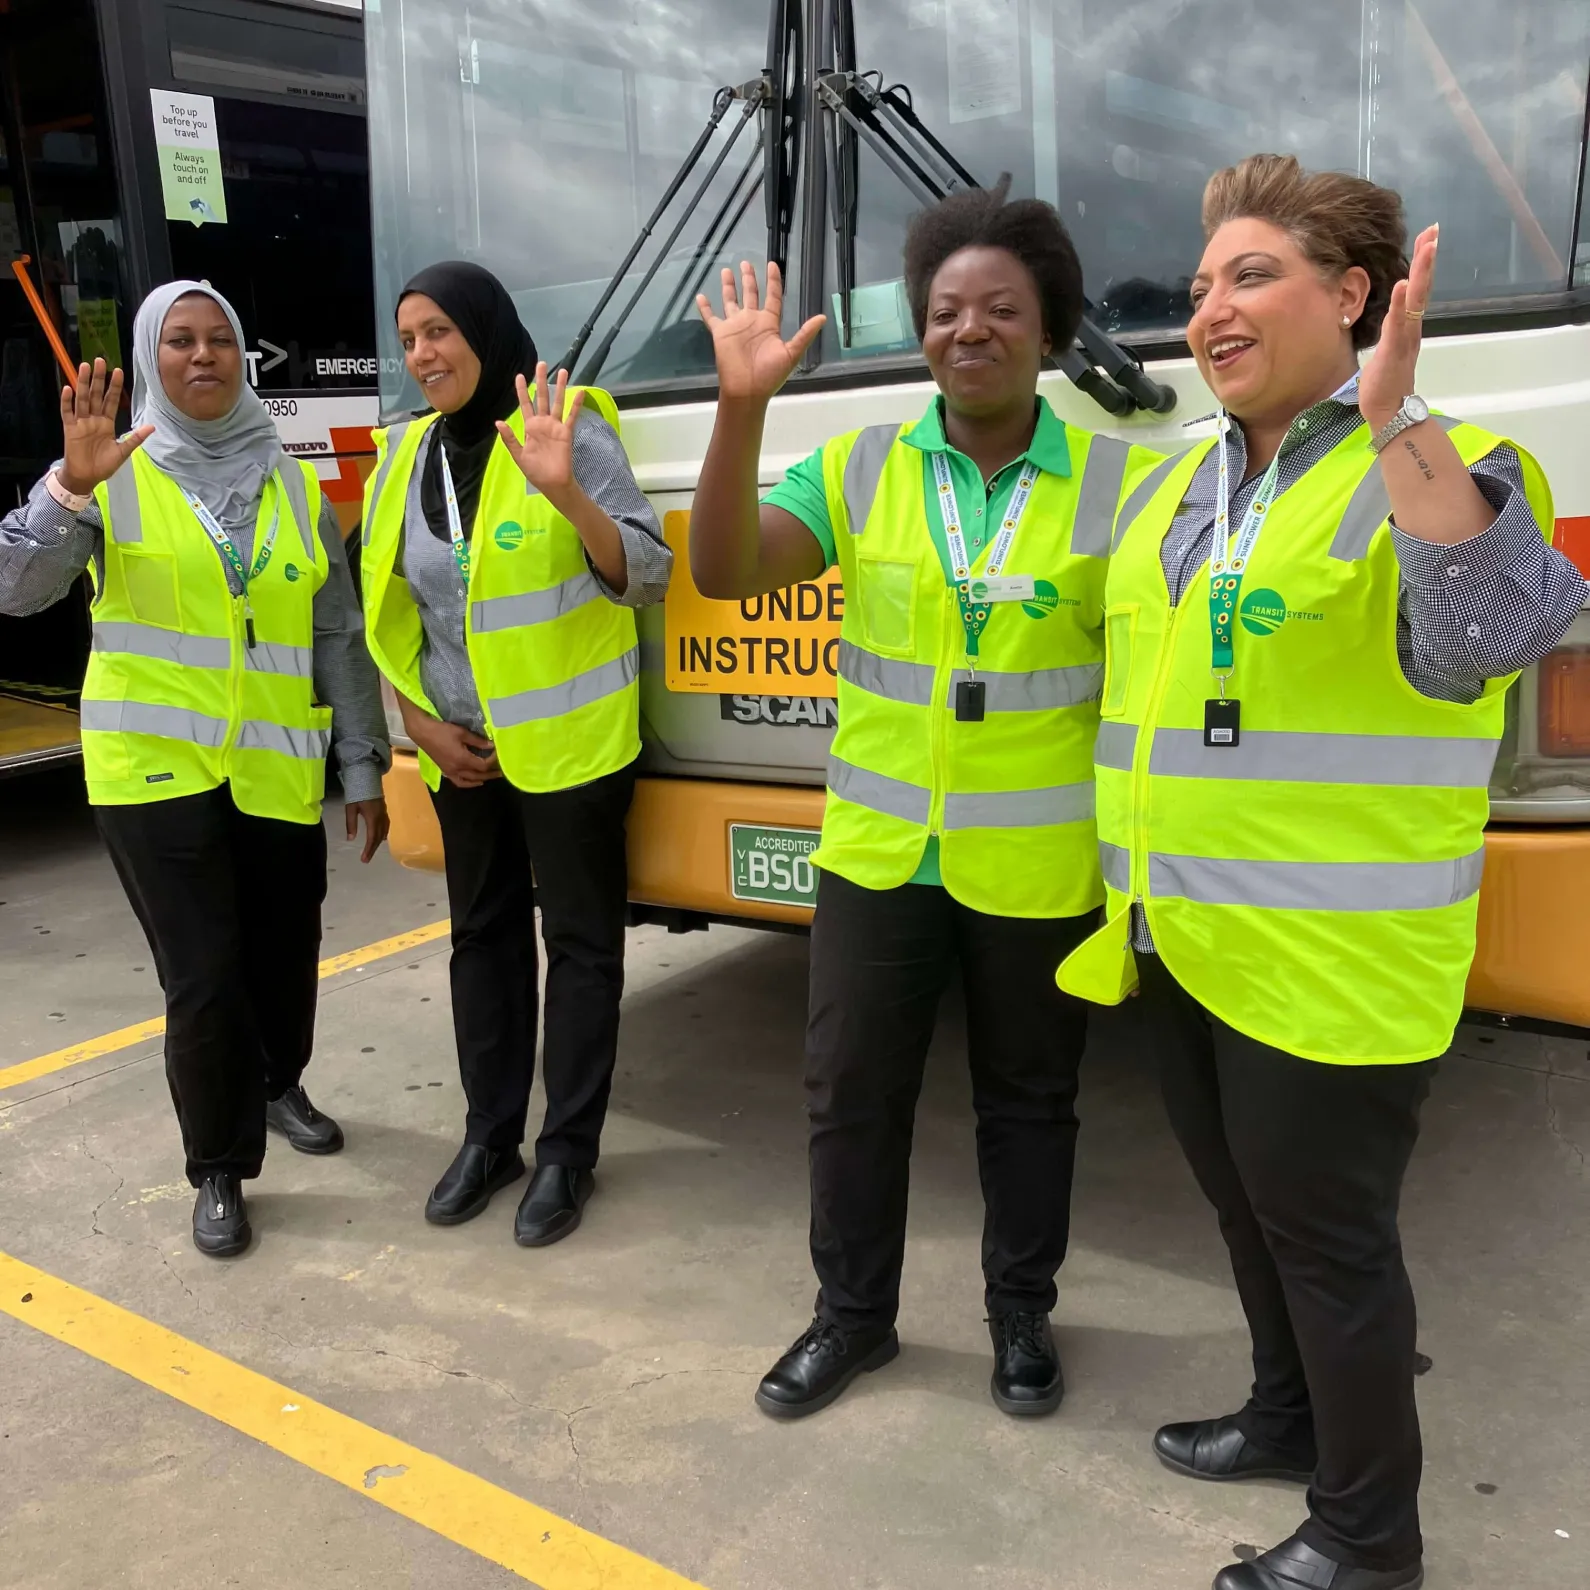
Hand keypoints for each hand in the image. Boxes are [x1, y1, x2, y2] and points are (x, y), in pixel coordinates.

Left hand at [345, 797, 389, 862]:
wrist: (366, 778)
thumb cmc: (357, 793)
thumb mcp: (350, 808)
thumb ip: (351, 824)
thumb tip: (351, 839)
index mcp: (372, 818)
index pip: (372, 838)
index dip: (368, 849)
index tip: (364, 859)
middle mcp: (381, 818)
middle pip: (378, 837)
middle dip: (372, 849)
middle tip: (366, 859)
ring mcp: (384, 814)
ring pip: (384, 832)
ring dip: (378, 842)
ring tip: (371, 849)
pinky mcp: (384, 811)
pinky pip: (386, 826)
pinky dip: (383, 834)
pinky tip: (380, 836)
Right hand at [406, 710, 501, 787]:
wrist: (422, 732)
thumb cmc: (442, 730)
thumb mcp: (462, 733)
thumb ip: (478, 741)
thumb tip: (491, 746)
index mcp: (462, 760)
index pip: (483, 765)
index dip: (493, 761)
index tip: (498, 754)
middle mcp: (457, 769)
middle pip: (478, 775)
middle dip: (491, 773)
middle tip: (501, 771)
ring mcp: (450, 772)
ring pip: (469, 781)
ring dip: (481, 779)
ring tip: (491, 776)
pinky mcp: (445, 771)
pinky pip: (459, 782)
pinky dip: (468, 784)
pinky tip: (475, 781)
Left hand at [496, 362, 582, 501]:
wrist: (552, 483)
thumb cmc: (535, 472)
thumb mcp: (519, 455)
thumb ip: (510, 438)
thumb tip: (498, 422)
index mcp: (530, 427)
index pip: (525, 404)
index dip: (522, 391)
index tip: (520, 376)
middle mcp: (543, 423)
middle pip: (542, 397)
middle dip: (541, 381)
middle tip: (541, 364)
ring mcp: (555, 427)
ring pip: (558, 402)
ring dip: (560, 387)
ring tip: (563, 371)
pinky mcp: (566, 433)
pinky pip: (572, 416)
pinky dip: (576, 405)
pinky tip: (580, 392)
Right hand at [695, 261, 824, 402]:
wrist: (747, 391)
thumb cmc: (770, 375)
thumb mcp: (792, 354)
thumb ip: (805, 334)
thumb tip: (823, 317)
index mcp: (769, 323)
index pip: (772, 296)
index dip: (773, 281)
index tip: (772, 265)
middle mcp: (752, 321)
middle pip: (751, 294)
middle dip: (749, 278)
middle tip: (746, 263)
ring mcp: (736, 326)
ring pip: (731, 301)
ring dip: (729, 286)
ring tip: (727, 270)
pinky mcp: (721, 333)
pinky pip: (711, 317)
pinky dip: (705, 308)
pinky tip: (700, 296)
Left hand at [1359, 223, 1436, 432]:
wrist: (1388, 411)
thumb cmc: (1385, 382)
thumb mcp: (1388, 346)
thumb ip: (1392, 327)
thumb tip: (1392, 310)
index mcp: (1409, 326)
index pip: (1417, 289)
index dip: (1423, 263)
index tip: (1428, 237)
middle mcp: (1411, 328)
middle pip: (1422, 288)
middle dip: (1427, 259)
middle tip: (1434, 231)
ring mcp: (1405, 338)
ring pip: (1415, 301)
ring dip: (1420, 273)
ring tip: (1426, 248)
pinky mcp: (1395, 350)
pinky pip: (1399, 324)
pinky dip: (1401, 304)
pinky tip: (1403, 285)